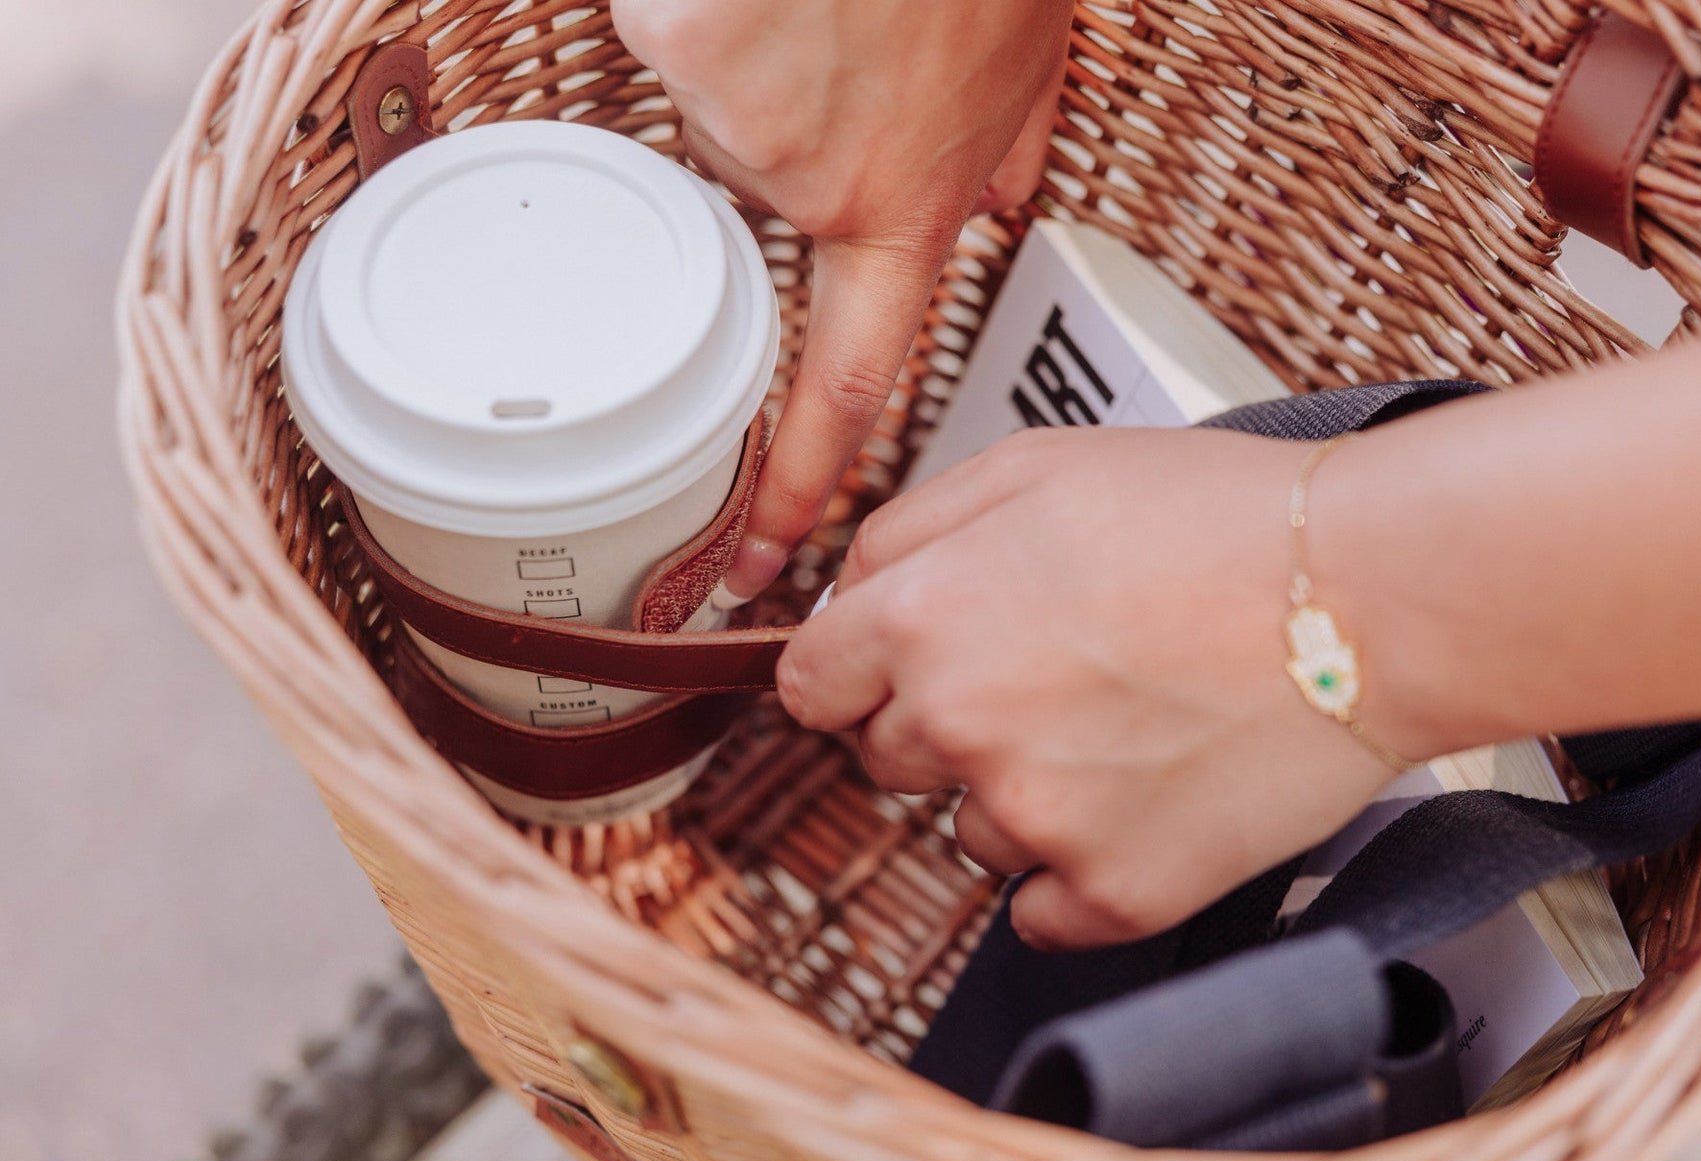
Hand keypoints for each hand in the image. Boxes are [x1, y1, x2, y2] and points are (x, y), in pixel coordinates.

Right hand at [612, 0, 1073, 601]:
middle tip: (833, 33)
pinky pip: (663, 26)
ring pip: (710, 98)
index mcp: (905, 200)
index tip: (764, 562)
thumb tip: (1004, 199)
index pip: (851, 381)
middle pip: (753, 184)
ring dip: (746, 43)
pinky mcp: (680, 42)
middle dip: (781, 116)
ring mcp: (743, 113)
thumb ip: (1007, 140)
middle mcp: (818, 183)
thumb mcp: (1033, 54)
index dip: (801, 483)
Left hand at [776, 428, 1403, 950]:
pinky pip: (1042, 911)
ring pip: (971, 832)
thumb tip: (841, 595)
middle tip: (1055, 673)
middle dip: (947, 720)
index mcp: (923, 618)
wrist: (1369, 597)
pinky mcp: (1113, 892)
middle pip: (888, 757)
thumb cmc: (1220, 520)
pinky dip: (1081, 868)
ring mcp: (1034, 820)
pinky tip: (1145, 799)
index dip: (855, 671)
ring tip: (1126, 724)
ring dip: (1021, 792)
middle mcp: (958, 727)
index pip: (810, 685)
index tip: (895, 671)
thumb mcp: (1038, 464)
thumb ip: (908, 528)